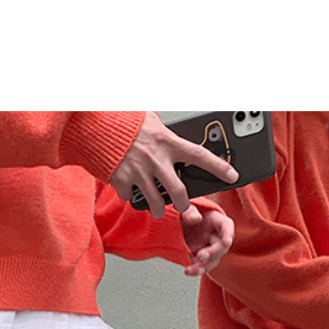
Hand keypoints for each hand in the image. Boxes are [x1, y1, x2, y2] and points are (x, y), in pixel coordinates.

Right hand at [110, 112, 239, 218]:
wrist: (96, 125)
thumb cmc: (123, 121)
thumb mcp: (150, 119)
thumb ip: (163, 131)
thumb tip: (168, 135)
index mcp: (167, 142)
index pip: (199, 156)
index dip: (218, 167)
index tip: (232, 176)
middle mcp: (156, 160)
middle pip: (179, 192)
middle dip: (184, 205)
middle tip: (184, 207)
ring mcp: (139, 172)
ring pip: (156, 202)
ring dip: (158, 209)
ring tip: (158, 208)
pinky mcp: (122, 180)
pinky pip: (130, 197)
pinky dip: (130, 195)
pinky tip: (130, 189)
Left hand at [179, 203, 234, 275]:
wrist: (168, 223)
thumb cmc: (180, 211)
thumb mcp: (183, 207)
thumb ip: (189, 210)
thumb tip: (195, 219)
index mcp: (214, 219)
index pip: (226, 225)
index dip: (228, 234)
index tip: (226, 242)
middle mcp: (213, 235)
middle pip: (220, 247)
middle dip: (212, 254)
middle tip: (201, 256)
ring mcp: (206, 247)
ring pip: (212, 260)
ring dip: (203, 267)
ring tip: (191, 269)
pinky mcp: (197, 257)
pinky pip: (200, 266)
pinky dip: (195, 270)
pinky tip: (188, 270)